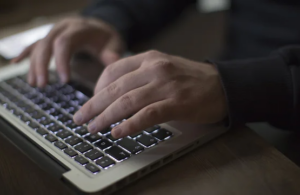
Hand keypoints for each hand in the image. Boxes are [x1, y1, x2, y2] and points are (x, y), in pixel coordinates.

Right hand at [12, 17, 124, 86]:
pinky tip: (16, 63)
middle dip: (43, 65)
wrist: (99, 28)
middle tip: (42, 85)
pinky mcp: (51, 38)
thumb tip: (112, 61)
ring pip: (39, 46)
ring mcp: (54, 32)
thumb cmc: (107, 39)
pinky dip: (26, 54)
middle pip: (47, 44)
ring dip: (34, 65)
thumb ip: (113, 53)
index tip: (65, 81)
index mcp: (78, 28)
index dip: (62, 62)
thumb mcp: (114, 43)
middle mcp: (63, 28)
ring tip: (34, 83)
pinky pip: (35, 44)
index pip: (65, 43)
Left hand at [73, 51, 227, 137]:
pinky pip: (147, 115)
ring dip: (106, 116)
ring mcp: (166, 85)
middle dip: (94, 105)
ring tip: (93, 127)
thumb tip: (113, 91)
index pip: (113, 71)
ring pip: (127, 102)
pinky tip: (117, 132)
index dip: (97, 88)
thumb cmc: (190, 79)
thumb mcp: (163, 67)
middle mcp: (155, 68)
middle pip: (115, 88)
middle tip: (80, 117)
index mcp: (149, 58)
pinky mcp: (177, 103)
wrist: (222, 84)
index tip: (91, 101)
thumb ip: (139, 74)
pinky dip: (129, 124)